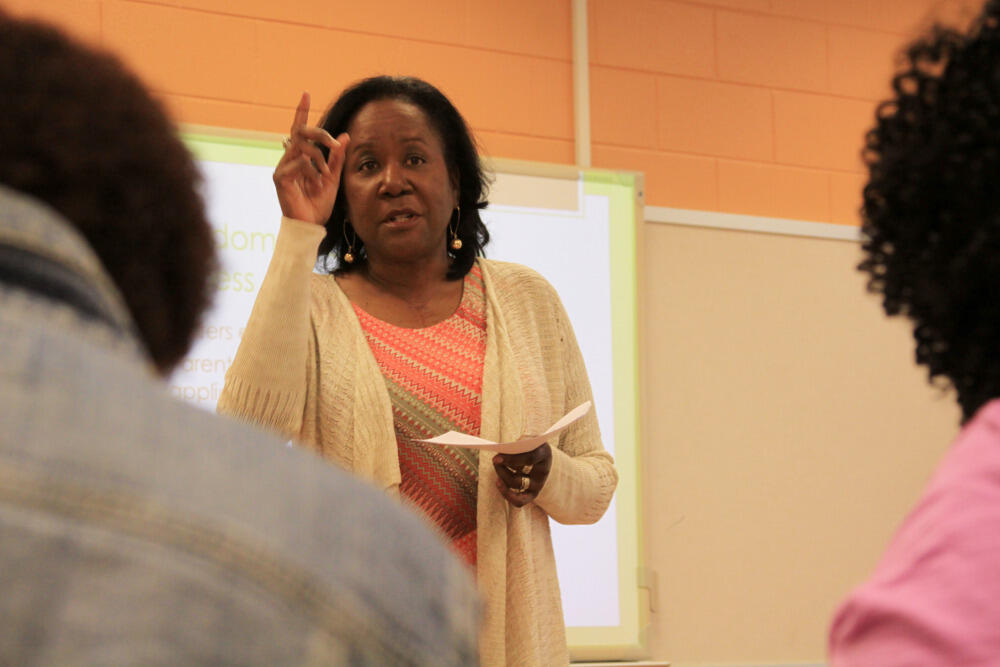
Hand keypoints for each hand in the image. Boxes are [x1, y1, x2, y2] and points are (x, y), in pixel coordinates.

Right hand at [273, 91, 349, 224]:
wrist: (311, 225)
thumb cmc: (319, 203)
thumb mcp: (333, 177)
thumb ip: (338, 157)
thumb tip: (345, 136)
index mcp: (301, 156)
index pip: (300, 129)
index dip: (302, 111)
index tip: (306, 94)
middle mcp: (289, 158)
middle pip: (301, 132)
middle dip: (320, 134)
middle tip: (335, 144)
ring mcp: (282, 167)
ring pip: (302, 147)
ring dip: (319, 158)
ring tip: (325, 175)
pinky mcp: (279, 177)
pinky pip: (298, 163)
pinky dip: (311, 171)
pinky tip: (315, 184)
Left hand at [493, 443, 552, 507]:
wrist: (541, 453)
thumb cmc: (530, 442)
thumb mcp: (528, 437)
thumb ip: (519, 441)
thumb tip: (504, 449)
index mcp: (544, 453)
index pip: (529, 459)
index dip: (511, 459)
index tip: (496, 457)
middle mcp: (543, 471)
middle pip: (520, 477)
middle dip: (502, 470)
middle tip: (495, 460)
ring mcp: (538, 484)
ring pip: (516, 485)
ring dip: (502, 476)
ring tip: (497, 465)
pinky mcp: (532, 493)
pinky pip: (519, 501)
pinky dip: (506, 494)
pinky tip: (498, 482)